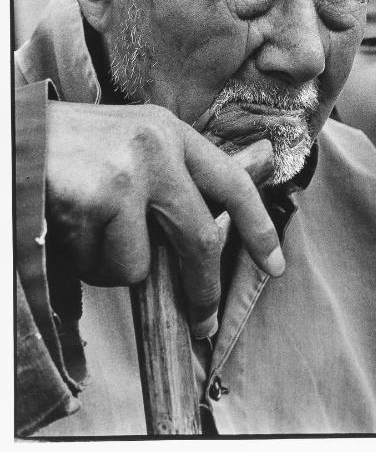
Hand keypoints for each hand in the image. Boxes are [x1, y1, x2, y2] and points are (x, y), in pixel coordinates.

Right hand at [45, 101, 283, 336]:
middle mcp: (156, 147)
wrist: (13, 137)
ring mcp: (126, 173)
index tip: (274, 264)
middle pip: (200, 236)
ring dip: (113, 266)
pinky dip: (85, 263)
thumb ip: (173, 178)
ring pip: (141, 263)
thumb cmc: (73, 149)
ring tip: (87, 231)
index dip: (258, 227)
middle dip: (202, 287)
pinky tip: (68, 228)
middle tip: (202, 320)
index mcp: (170, 131)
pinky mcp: (96, 201)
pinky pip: (103, 265)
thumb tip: (219, 224)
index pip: (232, 181)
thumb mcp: (132, 145)